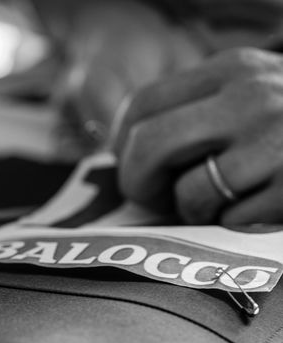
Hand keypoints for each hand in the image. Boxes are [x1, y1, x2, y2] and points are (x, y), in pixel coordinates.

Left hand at [114, 47, 282, 224]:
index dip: (122, 143)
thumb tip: (128, 150)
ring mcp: (277, 145)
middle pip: (148, 146)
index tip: (129, 163)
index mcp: (231, 70)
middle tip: (150, 196)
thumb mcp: (244, 98)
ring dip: (192, 208)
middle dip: (137, 181)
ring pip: (190, 193)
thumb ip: (194, 114)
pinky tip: (256, 207)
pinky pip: (231, 222)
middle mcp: (252, 100)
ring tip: (218, 200)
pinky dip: (232, 223)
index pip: (142, 105)